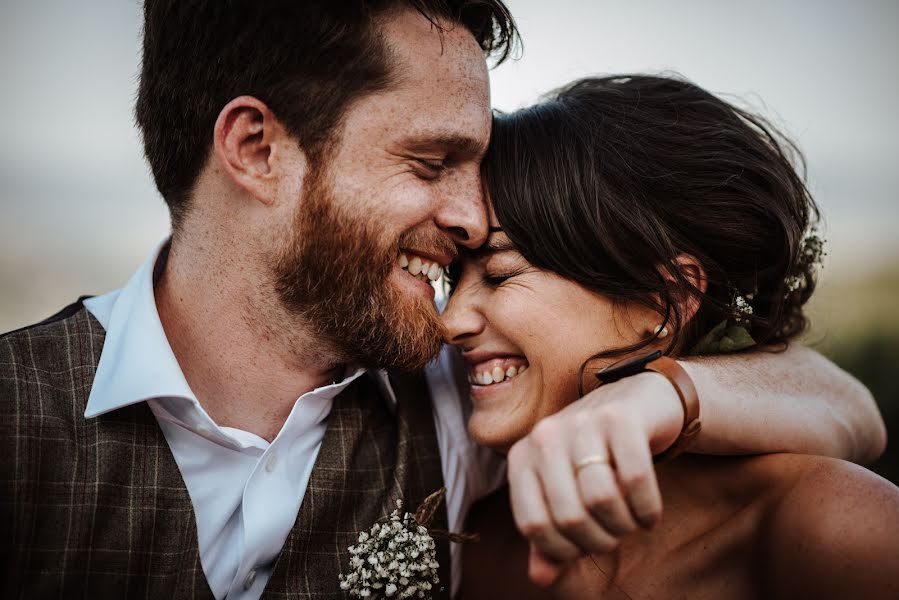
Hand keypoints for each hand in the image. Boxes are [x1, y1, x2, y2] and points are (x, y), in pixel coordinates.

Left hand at [505, 371, 683, 585]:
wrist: (638, 402)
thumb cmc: (597, 457)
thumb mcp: (566, 493)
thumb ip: (551, 537)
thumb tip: (541, 578)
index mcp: (522, 457)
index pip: (533, 525)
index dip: (563, 550)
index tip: (584, 546)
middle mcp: (545, 435)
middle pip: (570, 517)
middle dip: (600, 540)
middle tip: (615, 532)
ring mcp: (582, 422)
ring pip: (602, 500)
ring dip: (625, 525)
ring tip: (632, 520)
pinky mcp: (621, 418)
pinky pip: (636, 480)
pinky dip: (648, 508)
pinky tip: (649, 512)